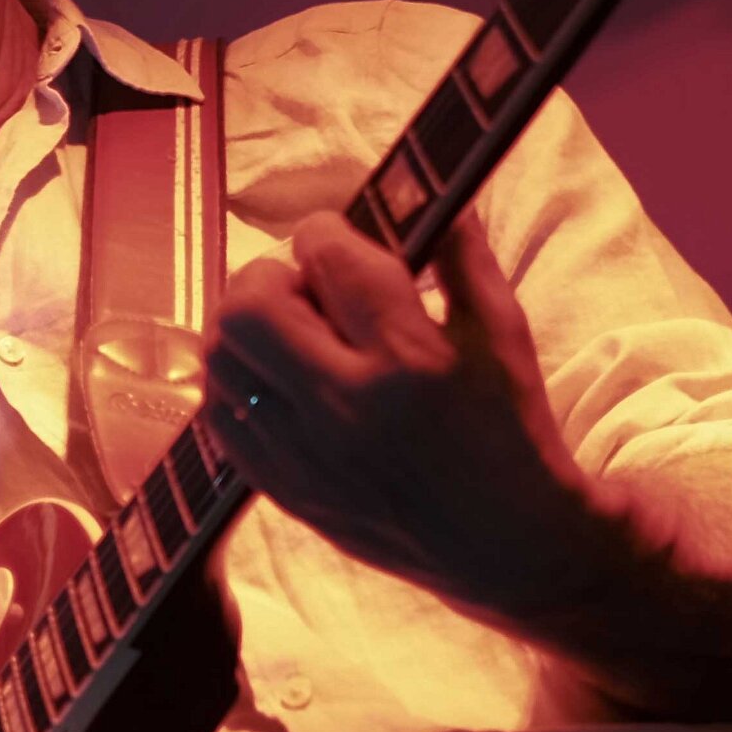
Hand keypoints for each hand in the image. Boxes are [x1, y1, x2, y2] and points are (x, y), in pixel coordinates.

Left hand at [199, 211, 619, 616]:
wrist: (508, 544)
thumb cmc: (511, 429)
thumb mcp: (504, 330)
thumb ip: (459, 252)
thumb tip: (427, 188)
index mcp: (410, 357)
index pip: (328, 256)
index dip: (325, 230)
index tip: (339, 241)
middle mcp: (350, 406)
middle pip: (249, 304)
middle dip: (270, 275)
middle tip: (305, 290)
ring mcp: (310, 457)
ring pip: (221, 360)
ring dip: (246, 330)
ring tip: (290, 338)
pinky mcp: (290, 495)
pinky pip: (220, 422)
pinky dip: (238, 387)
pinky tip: (278, 385)